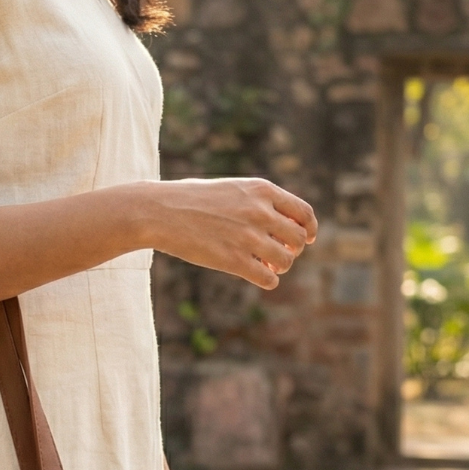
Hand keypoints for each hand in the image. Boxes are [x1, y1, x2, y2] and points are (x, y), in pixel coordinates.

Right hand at [147, 177, 316, 290]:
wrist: (158, 212)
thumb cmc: (189, 199)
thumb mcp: (230, 189)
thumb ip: (257, 202)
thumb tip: (280, 223)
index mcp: (261, 190)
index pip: (303, 212)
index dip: (309, 228)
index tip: (308, 239)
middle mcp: (260, 212)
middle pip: (298, 239)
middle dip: (293, 250)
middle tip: (280, 255)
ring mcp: (248, 237)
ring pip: (285, 260)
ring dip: (280, 266)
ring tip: (267, 266)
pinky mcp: (234, 261)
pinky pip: (268, 278)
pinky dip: (268, 280)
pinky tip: (258, 276)